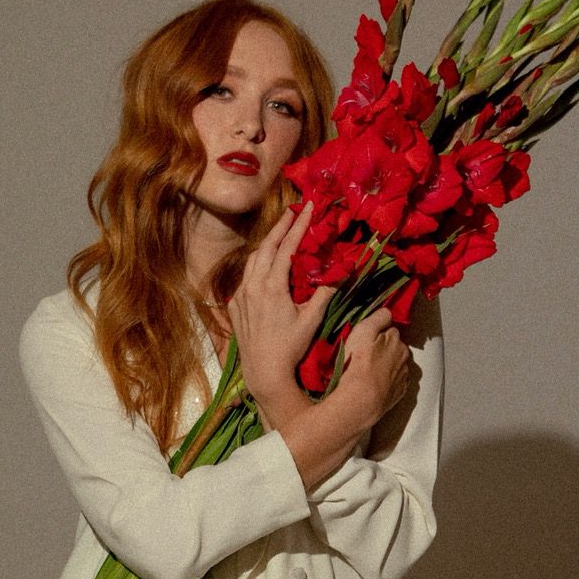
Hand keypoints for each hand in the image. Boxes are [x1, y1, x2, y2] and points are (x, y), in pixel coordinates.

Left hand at [228, 201, 333, 407]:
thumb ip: (325, 292)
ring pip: (253, 260)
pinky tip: (265, 267)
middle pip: (266, 246)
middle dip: (280, 227)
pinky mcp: (236, 306)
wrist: (264, 371)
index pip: (286, 247)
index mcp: (272, 286)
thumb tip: (343, 271)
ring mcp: (241, 295)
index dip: (299, 225)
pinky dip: (257, 265)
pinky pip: (245, 278)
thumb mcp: (312, 320)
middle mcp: (253, 286)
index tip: (308, 207)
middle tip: (293, 211)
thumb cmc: (290, 347)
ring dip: (267, 244)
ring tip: (280, 232)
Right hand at [332, 307, 410, 429]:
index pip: (389, 330)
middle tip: (364, 358)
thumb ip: (378, 318)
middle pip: (394, 348)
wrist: (360, 400)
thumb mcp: (363, 332)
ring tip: (367, 373)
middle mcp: (404, 357)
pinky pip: (395, 382)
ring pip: (395, 365)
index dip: (376, 334)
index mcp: (396, 341)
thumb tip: (387, 312)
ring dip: (385, 366)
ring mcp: (403, 376)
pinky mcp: (400, 393)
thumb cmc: (358, 364)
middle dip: (383, 350)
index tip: (365, 341)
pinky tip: (374, 385)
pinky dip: (387, 382)